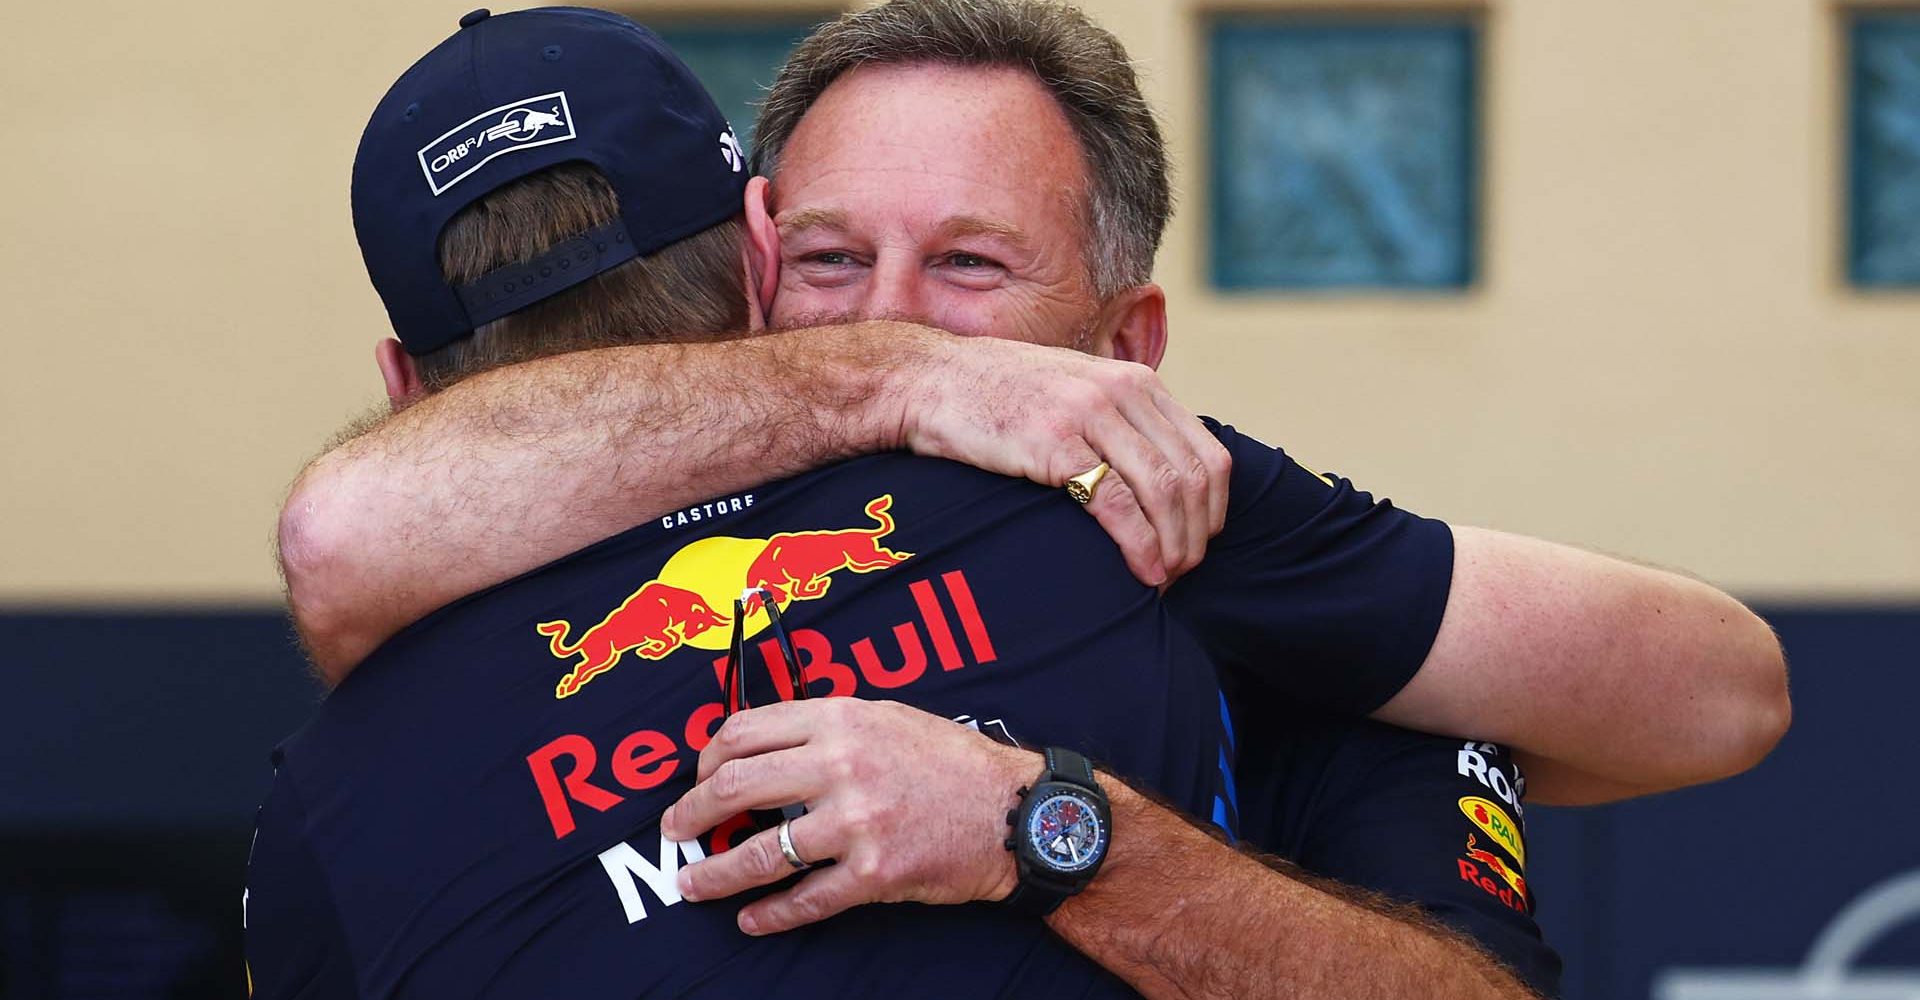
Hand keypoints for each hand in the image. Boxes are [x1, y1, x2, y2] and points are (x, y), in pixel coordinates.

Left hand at [659, 699, 1037, 934]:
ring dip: (716, 873)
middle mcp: (841, 765)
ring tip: (694, 883)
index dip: (707, 758)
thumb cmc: (952, 762)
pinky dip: (770, 915)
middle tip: (677, 831)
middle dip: (693, 813)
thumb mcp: (887, 717)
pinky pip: (806, 900)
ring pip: (762, 852)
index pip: (743, 732)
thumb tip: (767, 743)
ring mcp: (856, 823)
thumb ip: (828, 725)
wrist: (1014, 811)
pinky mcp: (874, 874)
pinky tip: (751, 920)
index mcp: (840, 720)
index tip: (699, 778)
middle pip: (735, 787)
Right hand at [894, 333, 1230, 586]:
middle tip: (1182, 575)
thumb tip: (1157, 481)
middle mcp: (1122, 391)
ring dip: (1174, 547)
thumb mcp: (1076, 391)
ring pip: (1164, 491)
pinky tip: (1143, 572)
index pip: (1208, 454)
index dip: (1212, 512)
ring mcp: (1088, 413)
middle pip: (1193, 478)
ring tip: (1163, 581)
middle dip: (1196, 537)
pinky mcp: (1054, 442)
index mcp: (1136, 381)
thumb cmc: (1000, 396)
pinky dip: (1140, 545)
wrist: (931, 380)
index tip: (1196, 547)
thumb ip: (1120, 422)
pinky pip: (1117, 502)